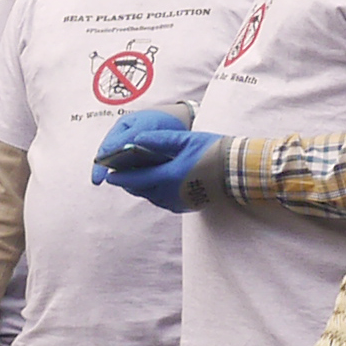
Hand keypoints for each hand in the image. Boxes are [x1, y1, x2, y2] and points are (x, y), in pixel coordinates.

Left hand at [92, 106, 219, 211]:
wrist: (237, 171)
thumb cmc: (212, 151)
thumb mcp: (184, 140)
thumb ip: (158, 140)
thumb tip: (136, 140)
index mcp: (169, 177)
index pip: (136, 179)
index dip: (120, 177)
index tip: (108, 175)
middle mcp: (171, 193)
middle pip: (142, 191)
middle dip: (129, 183)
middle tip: (119, 175)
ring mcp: (179, 202)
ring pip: (152, 197)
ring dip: (142, 189)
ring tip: (136, 178)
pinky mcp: (186, 206)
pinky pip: (164, 201)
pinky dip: (155, 193)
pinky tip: (156, 184)